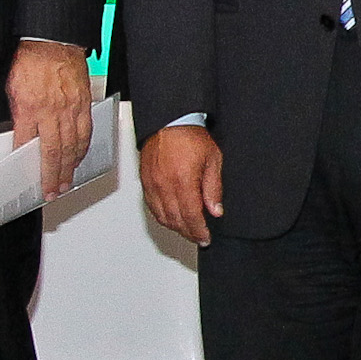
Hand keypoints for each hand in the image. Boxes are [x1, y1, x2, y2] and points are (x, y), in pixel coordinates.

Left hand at [7, 40, 94, 199]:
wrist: (53, 41)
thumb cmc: (32, 59)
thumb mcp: (13, 87)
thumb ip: (18, 112)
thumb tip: (22, 131)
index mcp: (30, 108)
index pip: (26, 143)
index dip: (27, 163)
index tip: (28, 176)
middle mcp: (52, 112)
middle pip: (53, 152)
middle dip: (52, 175)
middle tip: (52, 191)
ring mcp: (70, 109)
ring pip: (71, 145)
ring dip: (68, 167)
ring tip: (66, 181)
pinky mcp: (83, 103)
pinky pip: (85, 131)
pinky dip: (82, 147)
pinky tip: (79, 156)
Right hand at [141, 122, 221, 247]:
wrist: (169, 121)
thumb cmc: (190, 135)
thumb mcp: (213, 160)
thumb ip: (213, 188)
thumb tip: (215, 210)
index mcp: (183, 181)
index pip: (191, 216)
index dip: (198, 231)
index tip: (205, 238)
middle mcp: (165, 185)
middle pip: (175, 220)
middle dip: (188, 232)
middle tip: (198, 237)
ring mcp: (152, 184)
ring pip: (162, 216)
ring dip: (175, 227)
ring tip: (187, 230)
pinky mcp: (145, 181)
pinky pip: (152, 206)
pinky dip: (162, 216)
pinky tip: (171, 218)